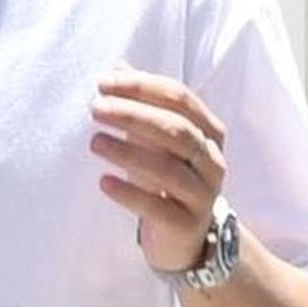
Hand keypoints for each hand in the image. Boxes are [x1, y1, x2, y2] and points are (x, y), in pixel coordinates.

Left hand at [91, 67, 227, 275]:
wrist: (185, 240)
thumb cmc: (167, 180)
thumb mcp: (158, 140)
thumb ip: (142, 104)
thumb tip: (115, 66)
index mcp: (209, 132)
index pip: (179, 98)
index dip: (142, 87)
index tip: (102, 84)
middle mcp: (212, 161)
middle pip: (176, 130)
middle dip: (133, 115)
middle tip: (95, 109)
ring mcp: (203, 195)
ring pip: (169, 169)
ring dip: (128, 152)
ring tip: (95, 142)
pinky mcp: (187, 225)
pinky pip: (158, 207)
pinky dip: (129, 194)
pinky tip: (104, 182)